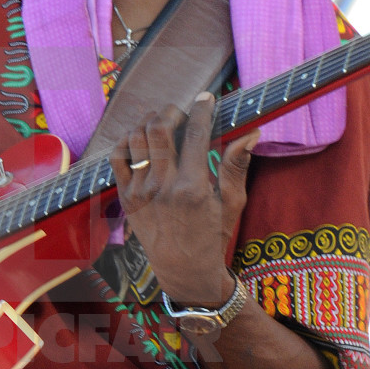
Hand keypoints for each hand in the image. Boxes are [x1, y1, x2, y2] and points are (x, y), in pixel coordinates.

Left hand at [109, 93, 258, 305]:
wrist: (184, 271)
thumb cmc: (213, 236)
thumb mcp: (232, 203)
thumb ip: (236, 165)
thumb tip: (252, 133)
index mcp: (193, 188)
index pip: (195, 133)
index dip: (202, 108)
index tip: (207, 97)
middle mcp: (163, 187)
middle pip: (158, 128)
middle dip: (171, 110)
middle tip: (182, 111)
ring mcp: (140, 192)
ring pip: (135, 138)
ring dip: (148, 122)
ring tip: (161, 122)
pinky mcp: (126, 198)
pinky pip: (117, 157)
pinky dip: (127, 141)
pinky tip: (141, 140)